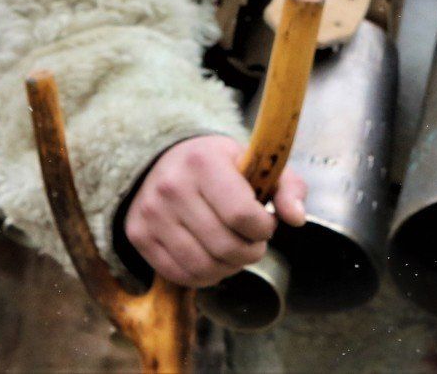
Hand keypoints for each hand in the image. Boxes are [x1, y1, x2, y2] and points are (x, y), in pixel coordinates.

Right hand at [123, 136, 307, 287]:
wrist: (164, 159)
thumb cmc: (218, 164)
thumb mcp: (256, 163)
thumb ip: (287, 187)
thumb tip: (297, 219)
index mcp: (204, 162)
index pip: (242, 215)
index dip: (264, 228)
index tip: (266, 222)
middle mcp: (172, 187)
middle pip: (224, 246)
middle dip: (251, 252)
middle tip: (254, 242)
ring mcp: (151, 213)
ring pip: (202, 267)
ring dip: (229, 268)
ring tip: (236, 252)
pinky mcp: (139, 235)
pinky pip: (179, 274)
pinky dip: (204, 276)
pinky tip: (213, 259)